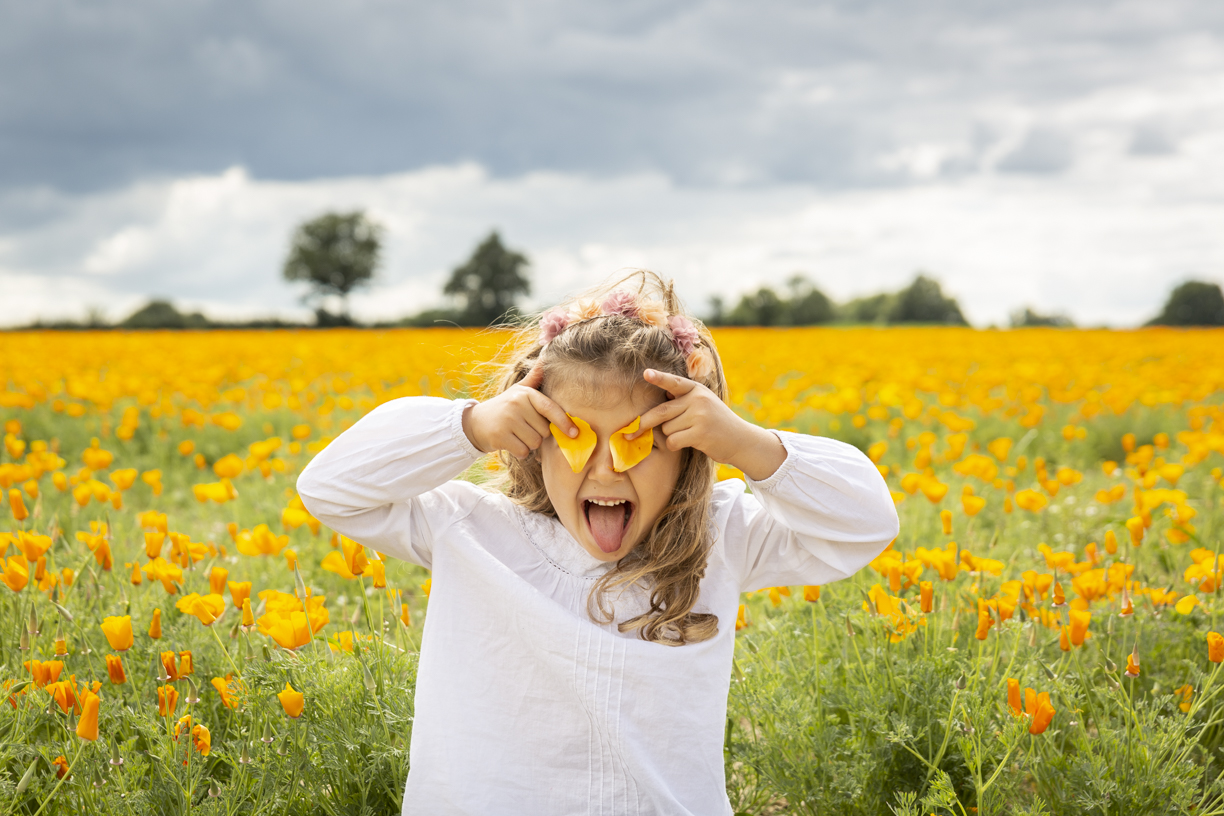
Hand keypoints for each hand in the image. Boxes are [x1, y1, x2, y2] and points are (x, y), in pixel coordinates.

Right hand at [462, 364, 577, 457]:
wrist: (475, 422)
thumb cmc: (505, 407)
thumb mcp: (519, 390)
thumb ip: (535, 377)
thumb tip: (546, 357)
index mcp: (526, 393)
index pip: (550, 409)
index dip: (565, 422)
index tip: (575, 433)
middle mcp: (517, 404)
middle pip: (545, 431)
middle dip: (538, 434)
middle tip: (524, 427)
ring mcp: (507, 420)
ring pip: (535, 443)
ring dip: (529, 444)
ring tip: (517, 434)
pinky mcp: (500, 436)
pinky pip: (523, 451)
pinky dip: (520, 452)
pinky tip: (510, 442)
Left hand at [628, 369, 785, 480]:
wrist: (741, 440)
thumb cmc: (716, 423)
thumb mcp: (704, 404)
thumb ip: (684, 400)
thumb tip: (659, 400)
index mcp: (696, 390)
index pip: (674, 383)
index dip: (659, 378)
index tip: (645, 374)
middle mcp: (698, 400)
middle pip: (661, 412)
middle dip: (644, 424)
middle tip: (629, 433)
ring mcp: (699, 416)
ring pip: (666, 429)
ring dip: (670, 436)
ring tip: (688, 435)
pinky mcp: (700, 433)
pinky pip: (673, 441)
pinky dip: (674, 445)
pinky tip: (688, 444)